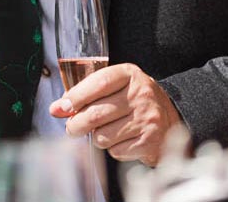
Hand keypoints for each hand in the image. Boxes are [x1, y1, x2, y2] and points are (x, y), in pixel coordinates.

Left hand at [50, 62, 185, 164]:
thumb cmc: (135, 101)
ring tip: (105, 131)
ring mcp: (146, 119)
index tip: (61, 107)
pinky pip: (115, 152)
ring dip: (97, 137)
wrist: (170, 119)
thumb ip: (87, 94)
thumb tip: (57, 108)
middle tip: (72, 127)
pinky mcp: (149, 142)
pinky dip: (113, 149)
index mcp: (131, 74)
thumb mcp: (116, 87)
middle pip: (96, 114)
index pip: (99, 82)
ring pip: (103, 136)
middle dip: (76, 124)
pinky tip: (122, 140)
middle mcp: (141, 95)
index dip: (76, 96)